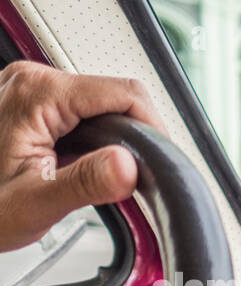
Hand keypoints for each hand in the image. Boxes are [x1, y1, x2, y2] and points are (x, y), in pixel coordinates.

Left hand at [0, 61, 163, 251]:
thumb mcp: (35, 203)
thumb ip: (85, 183)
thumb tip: (127, 165)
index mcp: (37, 94)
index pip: (125, 94)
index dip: (154, 129)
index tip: (162, 162)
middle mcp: (33, 82)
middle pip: (117, 98)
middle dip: (135, 138)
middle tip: (137, 178)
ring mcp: (32, 91)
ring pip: (103, 106)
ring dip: (116, 141)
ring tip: (109, 177)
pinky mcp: (35, 105)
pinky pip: (84, 114)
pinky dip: (98, 142)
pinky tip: (89, 168)